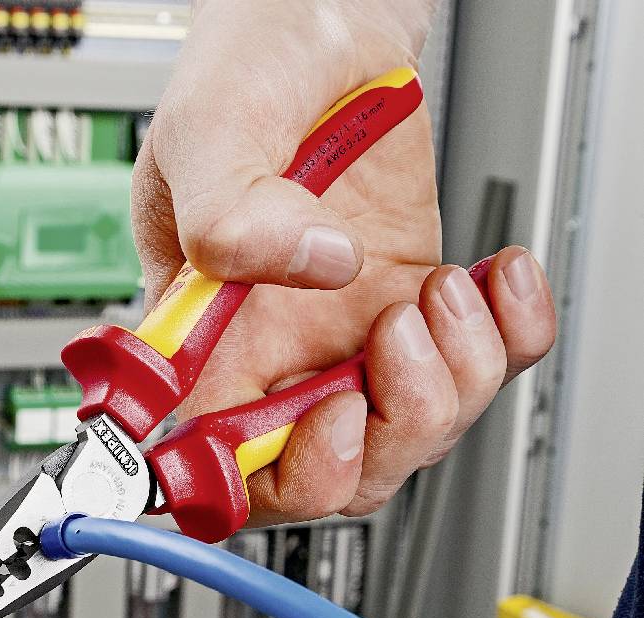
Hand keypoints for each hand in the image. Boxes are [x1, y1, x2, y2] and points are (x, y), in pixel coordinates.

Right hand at [132, 0, 555, 521]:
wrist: (324, 30)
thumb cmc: (247, 70)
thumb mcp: (209, 127)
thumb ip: (229, 210)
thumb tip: (310, 268)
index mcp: (204, 339)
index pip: (219, 465)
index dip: (273, 477)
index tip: (324, 417)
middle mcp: (279, 354)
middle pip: (335, 474)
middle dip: (390, 430)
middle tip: (395, 339)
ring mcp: (352, 340)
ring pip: (416, 434)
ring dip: (455, 372)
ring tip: (438, 284)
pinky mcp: (416, 310)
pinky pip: (482, 368)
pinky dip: (509, 334)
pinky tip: (493, 277)